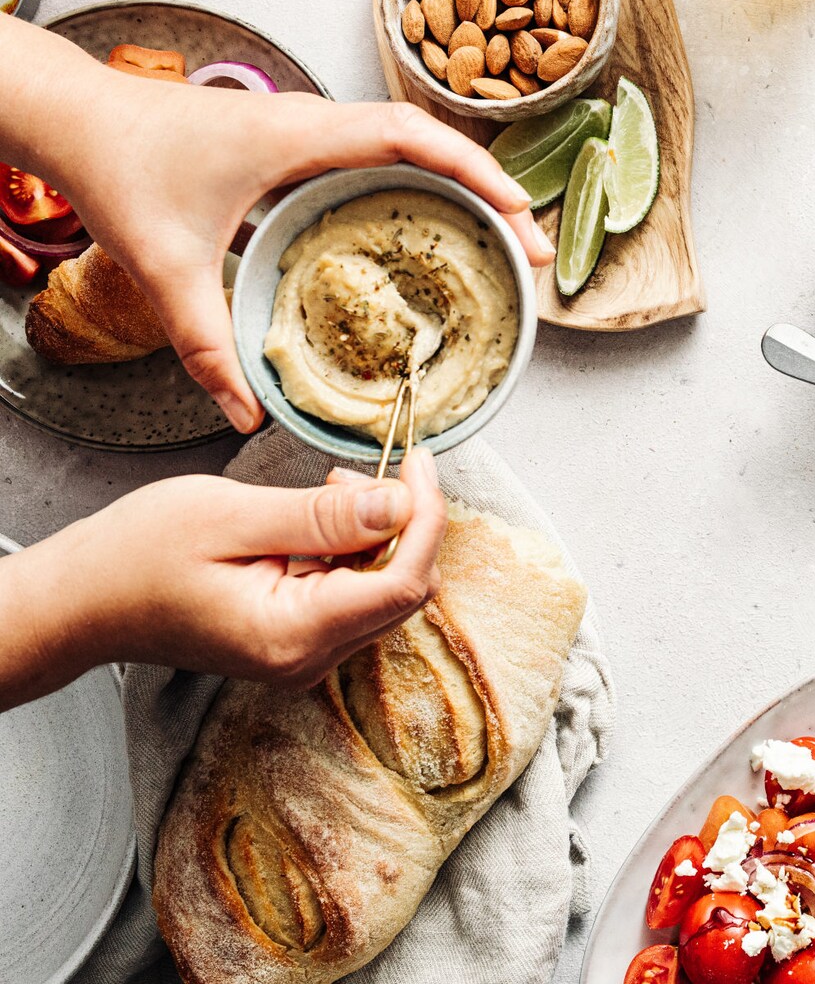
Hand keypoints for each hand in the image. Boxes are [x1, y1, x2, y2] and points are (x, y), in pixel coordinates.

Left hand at [0, 15, 550, 431]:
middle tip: (530, 246)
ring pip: (411, 146)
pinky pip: (381, 157)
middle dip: (490, 189)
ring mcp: (309, 131)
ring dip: (462, 185)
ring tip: (501, 239)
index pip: (413, 137)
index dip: (477, 171)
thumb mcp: (162, 269)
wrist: (73, 119)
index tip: (518, 215)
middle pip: (433, 142)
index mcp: (301, 135)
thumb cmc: (117, 170)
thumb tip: (245, 412)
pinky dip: (423, 186)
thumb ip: (205, 345)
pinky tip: (432, 229)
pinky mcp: (297, 144)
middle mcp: (316, 124)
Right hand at [0, 450, 445, 710]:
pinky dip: (349, 550)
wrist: (80, 602)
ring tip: (326, 490)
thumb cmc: (134, 557)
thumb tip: (400, 504)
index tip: (420, 462)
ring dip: (374, 534)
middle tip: (360, 471)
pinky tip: (314, 521)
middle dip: (401, 523)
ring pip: (383, 591)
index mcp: (294, 635)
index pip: (406, 582)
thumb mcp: (230, 516)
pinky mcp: (297, 642)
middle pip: (404, 589)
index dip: (427, 517)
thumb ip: (322, 516)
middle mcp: (308, 659)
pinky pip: (352, 595)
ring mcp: (304, 656)